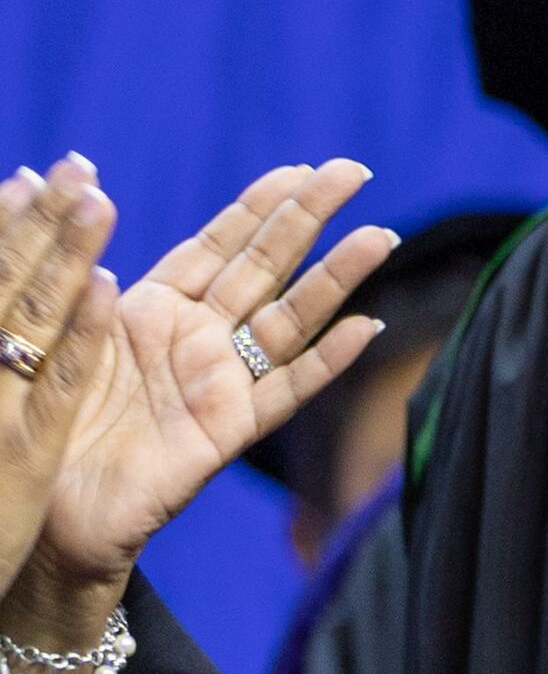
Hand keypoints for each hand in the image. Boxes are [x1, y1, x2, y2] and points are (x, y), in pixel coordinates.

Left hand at [4, 161, 392, 648]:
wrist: (43, 505)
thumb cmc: (40, 418)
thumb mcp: (55, 325)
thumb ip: (77, 267)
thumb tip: (77, 189)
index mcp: (151, 309)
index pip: (216, 245)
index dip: (258, 206)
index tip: (301, 168)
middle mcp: (195, 339)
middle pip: (265, 268)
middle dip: (310, 219)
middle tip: (355, 173)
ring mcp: (219, 383)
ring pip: (289, 319)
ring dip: (337, 278)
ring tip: (381, 237)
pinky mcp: (228, 431)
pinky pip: (285, 392)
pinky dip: (327, 362)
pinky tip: (365, 330)